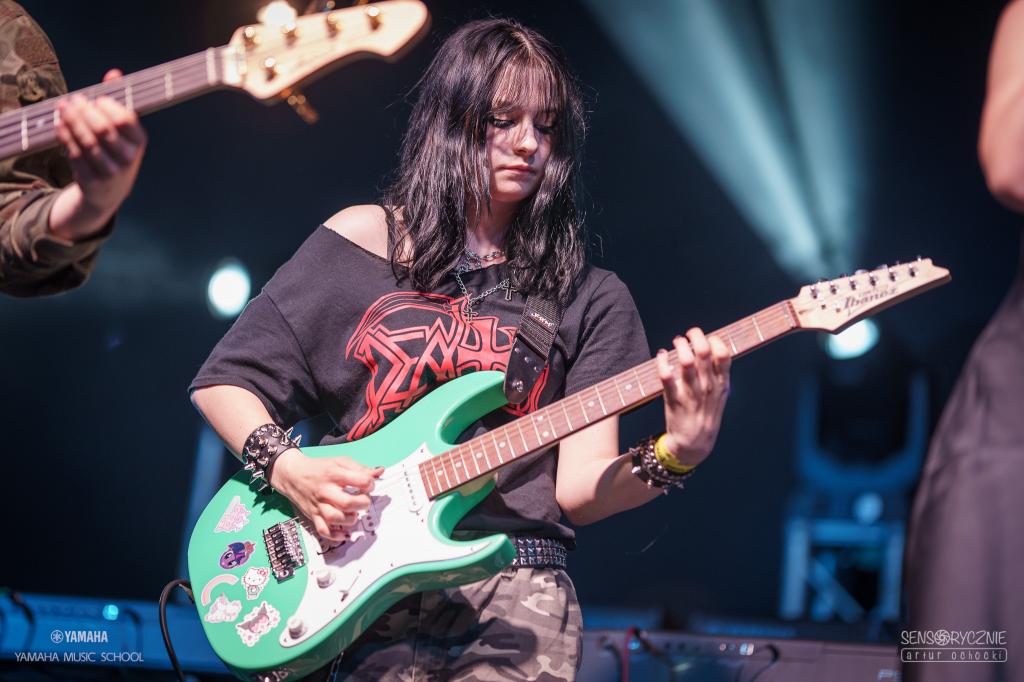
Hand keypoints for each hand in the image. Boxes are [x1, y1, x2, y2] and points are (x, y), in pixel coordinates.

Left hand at [50, 69, 146, 240]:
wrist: (110, 190)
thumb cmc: (115, 150)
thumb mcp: (122, 130)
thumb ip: (118, 101)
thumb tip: (114, 73)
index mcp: (139, 142)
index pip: (124, 120)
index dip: (108, 106)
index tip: (96, 99)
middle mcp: (128, 158)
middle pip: (103, 129)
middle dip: (84, 112)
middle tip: (73, 101)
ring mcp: (110, 172)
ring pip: (87, 142)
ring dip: (71, 122)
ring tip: (62, 109)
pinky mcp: (92, 180)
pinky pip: (75, 155)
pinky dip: (65, 138)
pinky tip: (60, 125)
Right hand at [269, 448, 382, 541]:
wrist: (292, 474)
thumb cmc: (318, 468)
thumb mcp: (340, 462)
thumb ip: (360, 468)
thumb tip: (379, 472)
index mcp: (334, 474)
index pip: (360, 481)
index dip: (370, 484)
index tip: (369, 486)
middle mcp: (325, 491)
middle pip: (348, 503)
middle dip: (363, 503)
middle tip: (363, 500)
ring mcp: (319, 505)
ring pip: (336, 519)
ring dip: (350, 519)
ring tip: (354, 513)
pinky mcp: (314, 516)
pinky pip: (324, 531)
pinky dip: (337, 535)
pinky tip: (346, 532)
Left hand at [656, 328, 731, 466]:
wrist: (694, 443)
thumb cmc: (706, 414)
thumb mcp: (720, 395)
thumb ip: (719, 373)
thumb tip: (713, 347)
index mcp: (722, 384)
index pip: (724, 354)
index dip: (714, 340)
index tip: (707, 338)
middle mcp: (708, 387)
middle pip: (704, 352)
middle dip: (695, 335)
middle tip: (689, 334)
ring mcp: (691, 393)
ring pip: (686, 361)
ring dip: (680, 345)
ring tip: (677, 342)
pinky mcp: (674, 399)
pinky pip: (666, 375)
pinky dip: (662, 360)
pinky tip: (662, 354)